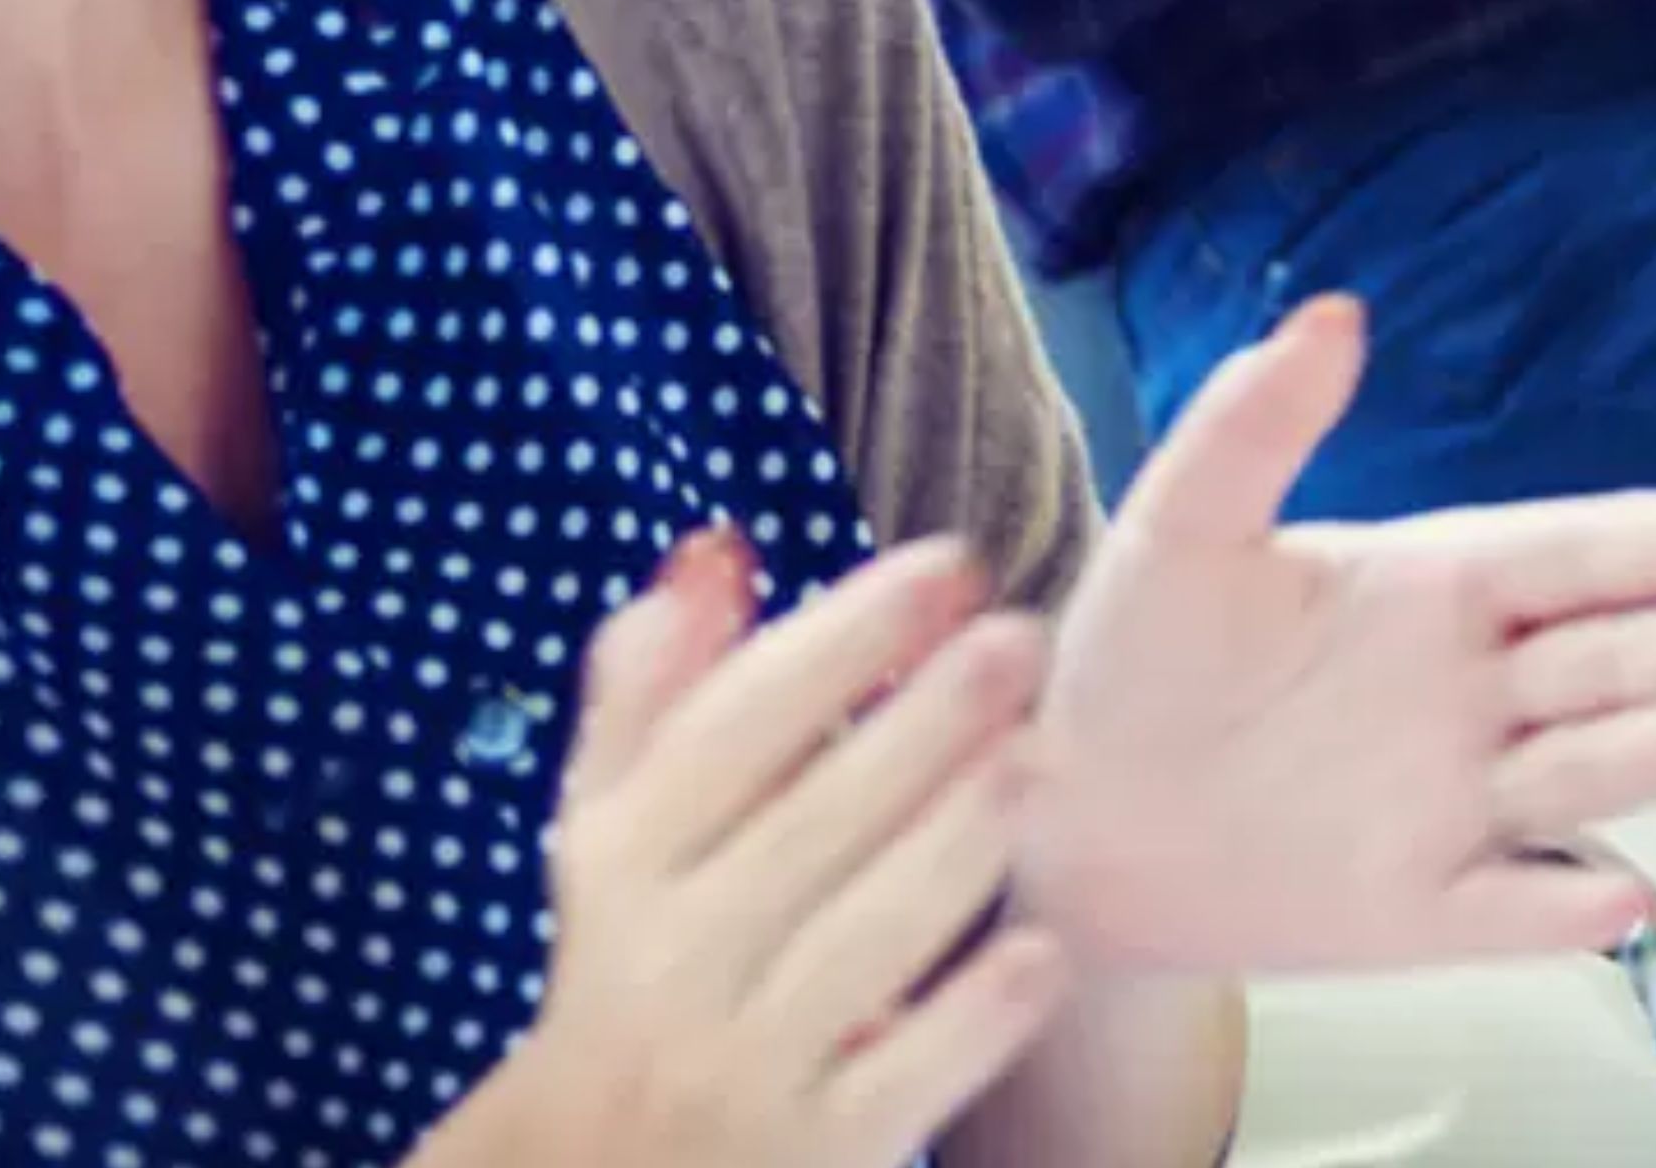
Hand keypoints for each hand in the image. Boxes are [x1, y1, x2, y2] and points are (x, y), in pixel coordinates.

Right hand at [446, 529, 1073, 1167]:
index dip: (839, 638)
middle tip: (1022, 637)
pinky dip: (974, 1016)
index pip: (728, 731)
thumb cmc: (630, 973)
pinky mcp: (814, 1156)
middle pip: (809, 824)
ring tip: (1042, 756)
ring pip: (865, 938)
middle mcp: (670, 964)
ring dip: (959, 841)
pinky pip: (904, 1077)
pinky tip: (1041, 948)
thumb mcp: (613, 838)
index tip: (943, 564)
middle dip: (922, 721)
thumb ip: (657, 693)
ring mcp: (741, 1068)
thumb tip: (716, 549)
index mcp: (620, 869)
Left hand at [1010, 294, 1655, 981]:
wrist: (1066, 819)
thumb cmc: (1133, 660)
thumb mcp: (1183, 526)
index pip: (1577, 558)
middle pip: (1613, 662)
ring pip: (1587, 770)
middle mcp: (1470, 694)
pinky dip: (1563, 909)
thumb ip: (1254, 424)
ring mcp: (1453, 804)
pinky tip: (1624, 896)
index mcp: (1435, 589)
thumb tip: (1333, 311)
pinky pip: (1504, 909)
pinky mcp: (1415, 911)